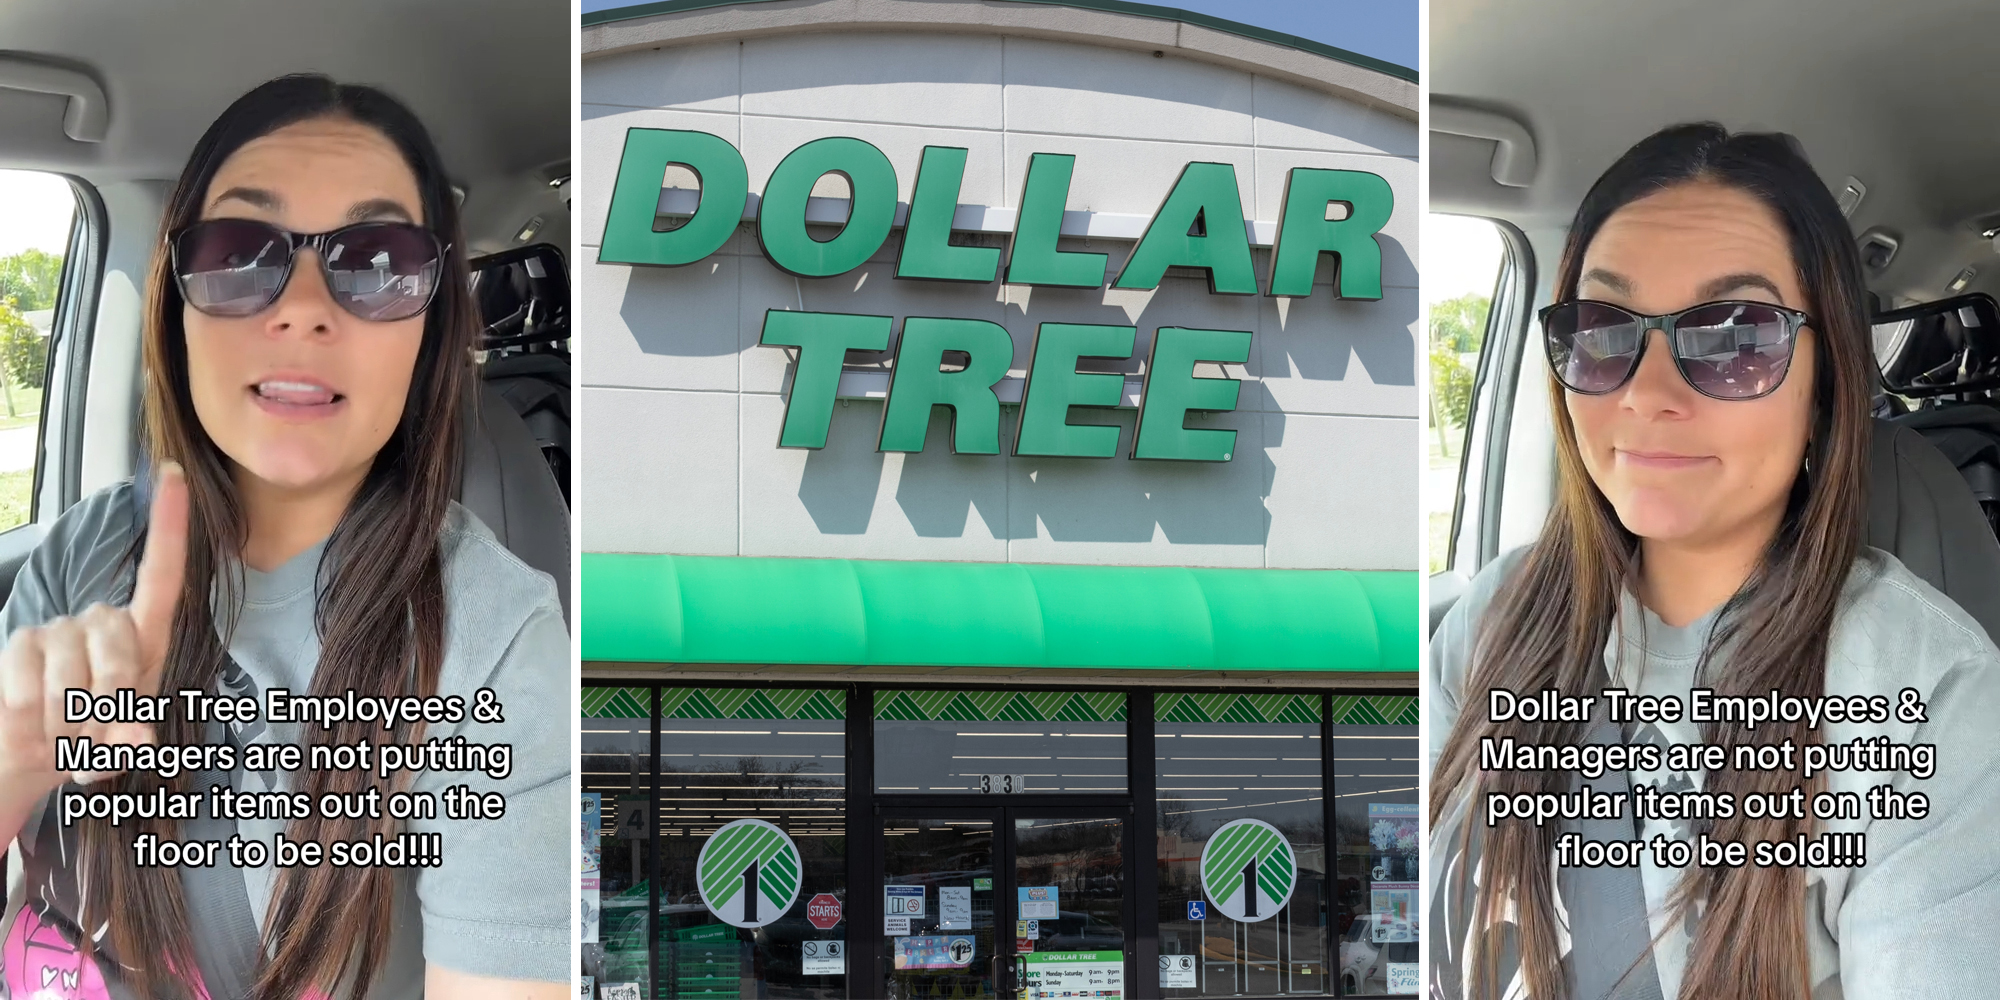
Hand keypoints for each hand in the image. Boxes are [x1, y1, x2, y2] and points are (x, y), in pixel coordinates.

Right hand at [0, 463, 187, 789]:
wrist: (30, 754)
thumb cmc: (89, 736)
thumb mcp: (120, 741)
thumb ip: (133, 738)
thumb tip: (139, 742)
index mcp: (144, 636)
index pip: (162, 573)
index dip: (169, 525)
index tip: (174, 475)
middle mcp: (103, 622)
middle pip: (120, 644)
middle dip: (112, 696)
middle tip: (97, 731)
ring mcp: (59, 629)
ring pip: (73, 670)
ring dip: (71, 716)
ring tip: (67, 732)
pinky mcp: (21, 642)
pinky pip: (30, 681)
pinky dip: (36, 718)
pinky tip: (36, 726)